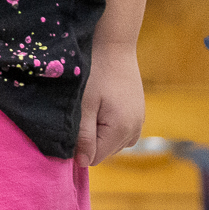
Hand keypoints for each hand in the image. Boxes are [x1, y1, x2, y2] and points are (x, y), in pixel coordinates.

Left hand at [76, 43, 144, 165]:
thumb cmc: (94, 72)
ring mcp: (139, 122)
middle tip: (81, 110)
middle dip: (88, 137)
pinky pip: (119, 131)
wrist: (114, 46)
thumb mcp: (84, 104)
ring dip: (98, 130)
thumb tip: (82, 163)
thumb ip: (83, 135)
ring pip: (111, 141)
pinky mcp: (138, 114)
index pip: (94, 157)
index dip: (78, 146)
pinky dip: (107, 123)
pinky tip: (101, 103)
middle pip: (103, 151)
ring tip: (92, 104)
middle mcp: (135, 131)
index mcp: (121, 131)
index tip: (69, 126)